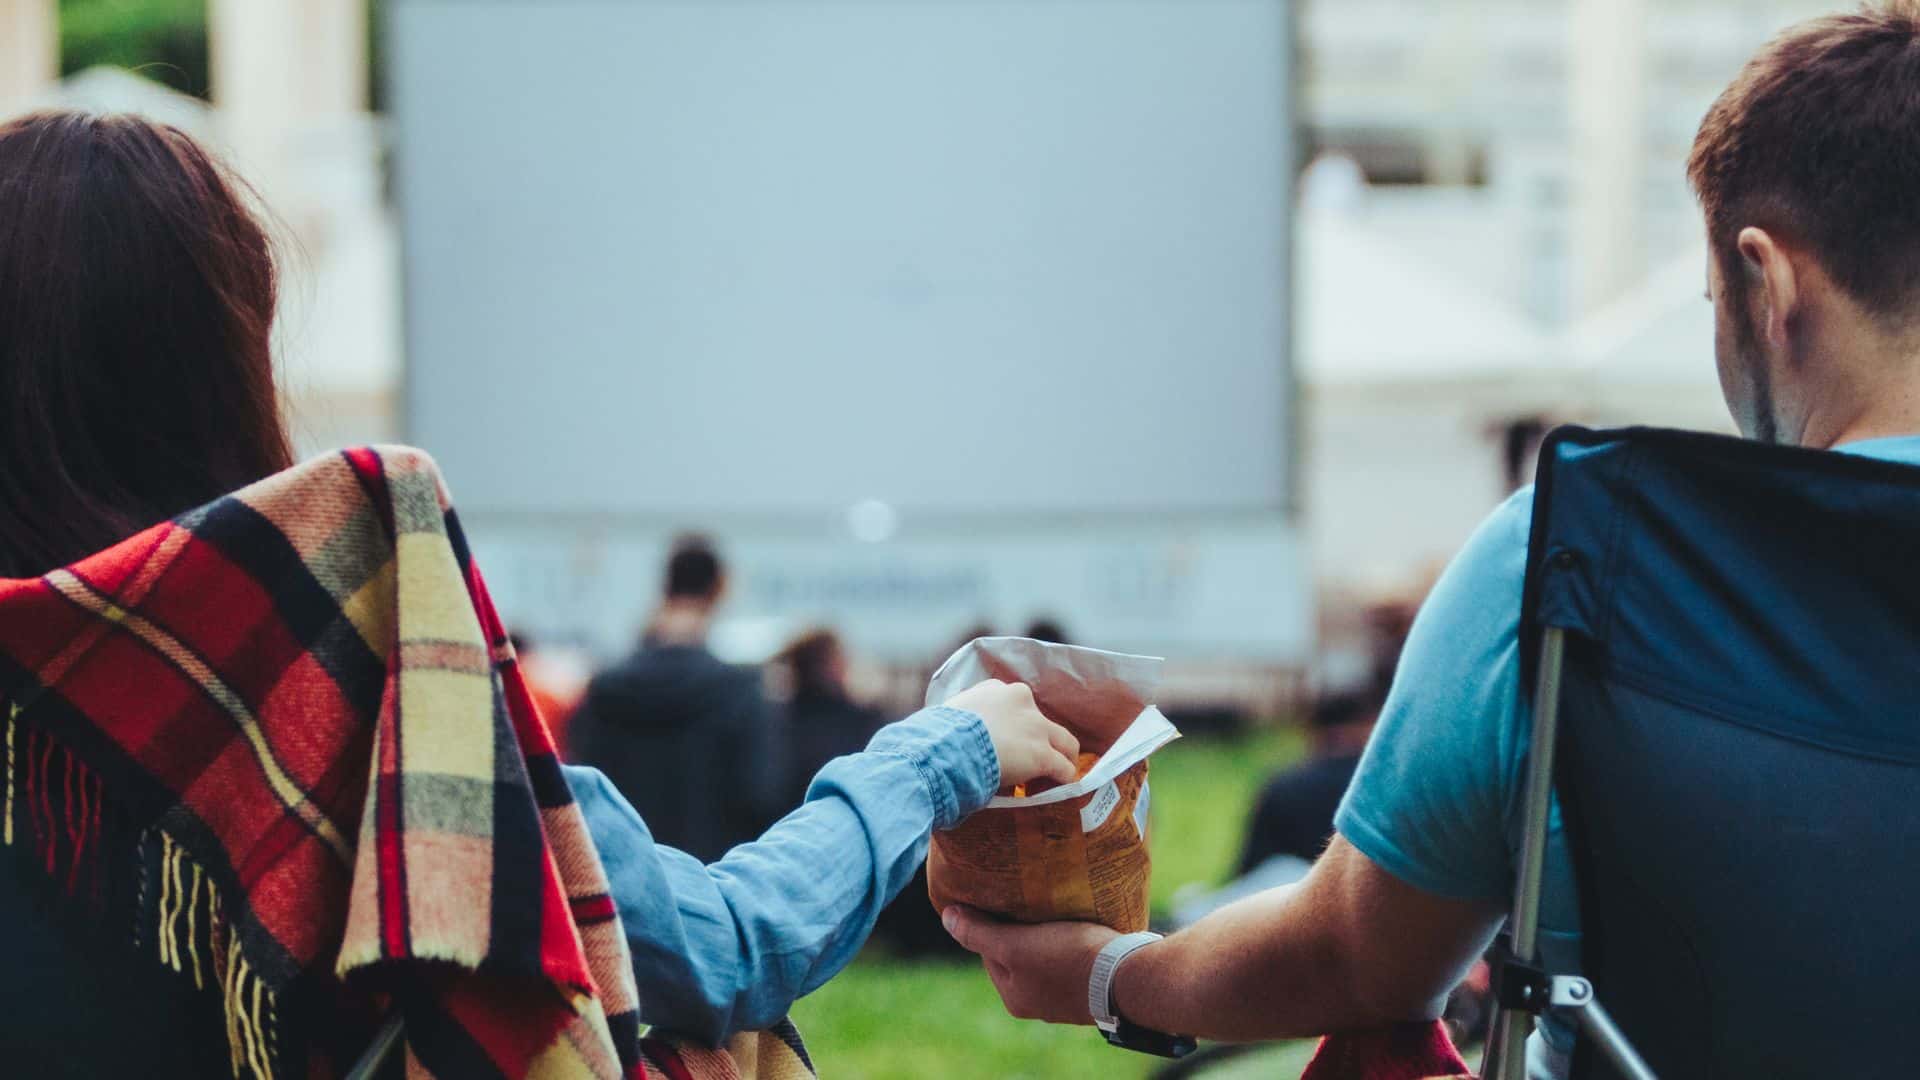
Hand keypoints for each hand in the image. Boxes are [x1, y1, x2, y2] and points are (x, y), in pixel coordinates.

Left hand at [942, 905, 1118, 1023]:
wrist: (1127, 976)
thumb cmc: (1066, 958)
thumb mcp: (1014, 944)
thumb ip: (979, 933)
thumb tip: (946, 917)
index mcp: (1014, 997)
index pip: (989, 952)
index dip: (993, 923)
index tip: (1004, 898)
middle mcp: (1037, 1004)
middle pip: (1018, 955)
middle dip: (1021, 928)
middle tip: (1029, 899)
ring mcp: (1066, 997)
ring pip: (1045, 955)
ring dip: (1047, 933)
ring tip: (1054, 907)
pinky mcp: (1092, 986)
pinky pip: (1072, 958)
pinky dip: (1071, 941)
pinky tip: (1078, 923)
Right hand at [943, 679, 1080, 790]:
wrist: (945, 748)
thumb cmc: (936, 736)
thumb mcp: (949, 717)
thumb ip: (961, 722)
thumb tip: (955, 739)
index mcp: (995, 690)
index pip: (1015, 705)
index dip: (1014, 728)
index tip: (1004, 745)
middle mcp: (1020, 700)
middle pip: (1042, 722)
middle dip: (1039, 741)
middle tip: (1027, 764)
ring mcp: (1035, 727)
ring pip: (1065, 742)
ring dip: (1060, 759)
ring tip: (1048, 779)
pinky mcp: (1042, 754)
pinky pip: (1063, 768)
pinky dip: (1061, 780)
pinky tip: (1052, 791)